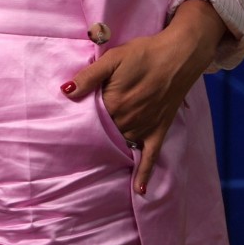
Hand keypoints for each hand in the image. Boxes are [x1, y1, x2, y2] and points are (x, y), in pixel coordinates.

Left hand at [65, 1, 224, 193]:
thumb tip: (66, 92)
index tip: (64, 130)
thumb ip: (89, 77)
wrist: (179, 55)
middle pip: (105, 134)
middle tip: (73, 149)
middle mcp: (129, 119)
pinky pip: (151, 155)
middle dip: (92, 139)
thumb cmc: (143, 53)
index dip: (78, 123)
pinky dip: (145, 173)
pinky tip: (139, 190)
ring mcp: (145, 126)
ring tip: (92, 164)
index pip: (90, 120)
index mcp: (114, 102)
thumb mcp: (112, 59)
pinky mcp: (160, 129)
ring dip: (110, 153)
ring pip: (123, 144)